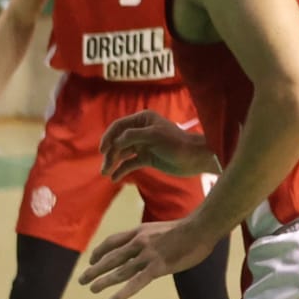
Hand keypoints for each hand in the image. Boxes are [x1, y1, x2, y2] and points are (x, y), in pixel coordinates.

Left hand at [79, 217, 218, 298]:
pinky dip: (122, 293)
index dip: (99, 251)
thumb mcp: (160, 229)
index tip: (91, 260)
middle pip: (110, 258)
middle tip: (82, 279)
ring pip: (119, 271)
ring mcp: (147, 255)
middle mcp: (138, 243)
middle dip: (94, 269)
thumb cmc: (186, 229)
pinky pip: (136, 282)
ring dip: (103, 280)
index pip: (111, 242)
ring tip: (91, 288)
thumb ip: (149, 238)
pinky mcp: (158, 268)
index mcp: (138, 232)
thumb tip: (146, 247)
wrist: (200, 228)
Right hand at [98, 111, 214, 182]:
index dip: (108, 137)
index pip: (118, 126)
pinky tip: (115, 178)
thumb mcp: (153, 135)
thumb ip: (132, 136)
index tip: (102, 150)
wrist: (195, 158)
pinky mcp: (146, 158)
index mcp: (142, 120)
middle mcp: (140, 131)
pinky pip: (130, 163)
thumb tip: (115, 142)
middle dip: (110, 154)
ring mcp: (143, 145)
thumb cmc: (176, 143)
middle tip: (104, 167)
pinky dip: (122, 169)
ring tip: (106, 174)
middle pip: (118, 141)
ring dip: (113, 162)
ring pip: (122, 153)